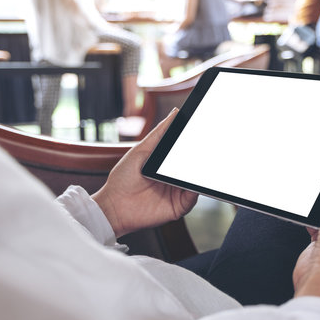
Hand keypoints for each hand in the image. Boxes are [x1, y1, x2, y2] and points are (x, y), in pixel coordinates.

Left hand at [92, 108, 198, 236]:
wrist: (113, 206)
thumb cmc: (123, 179)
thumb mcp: (141, 150)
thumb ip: (159, 133)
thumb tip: (175, 113)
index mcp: (168, 164)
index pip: (187, 152)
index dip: (196, 144)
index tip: (203, 133)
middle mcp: (175, 178)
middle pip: (194, 167)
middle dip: (201, 158)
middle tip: (206, 148)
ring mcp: (178, 192)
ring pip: (196, 182)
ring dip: (199, 175)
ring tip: (199, 166)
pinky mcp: (178, 207)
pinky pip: (192, 198)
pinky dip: (195, 191)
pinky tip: (192, 184)